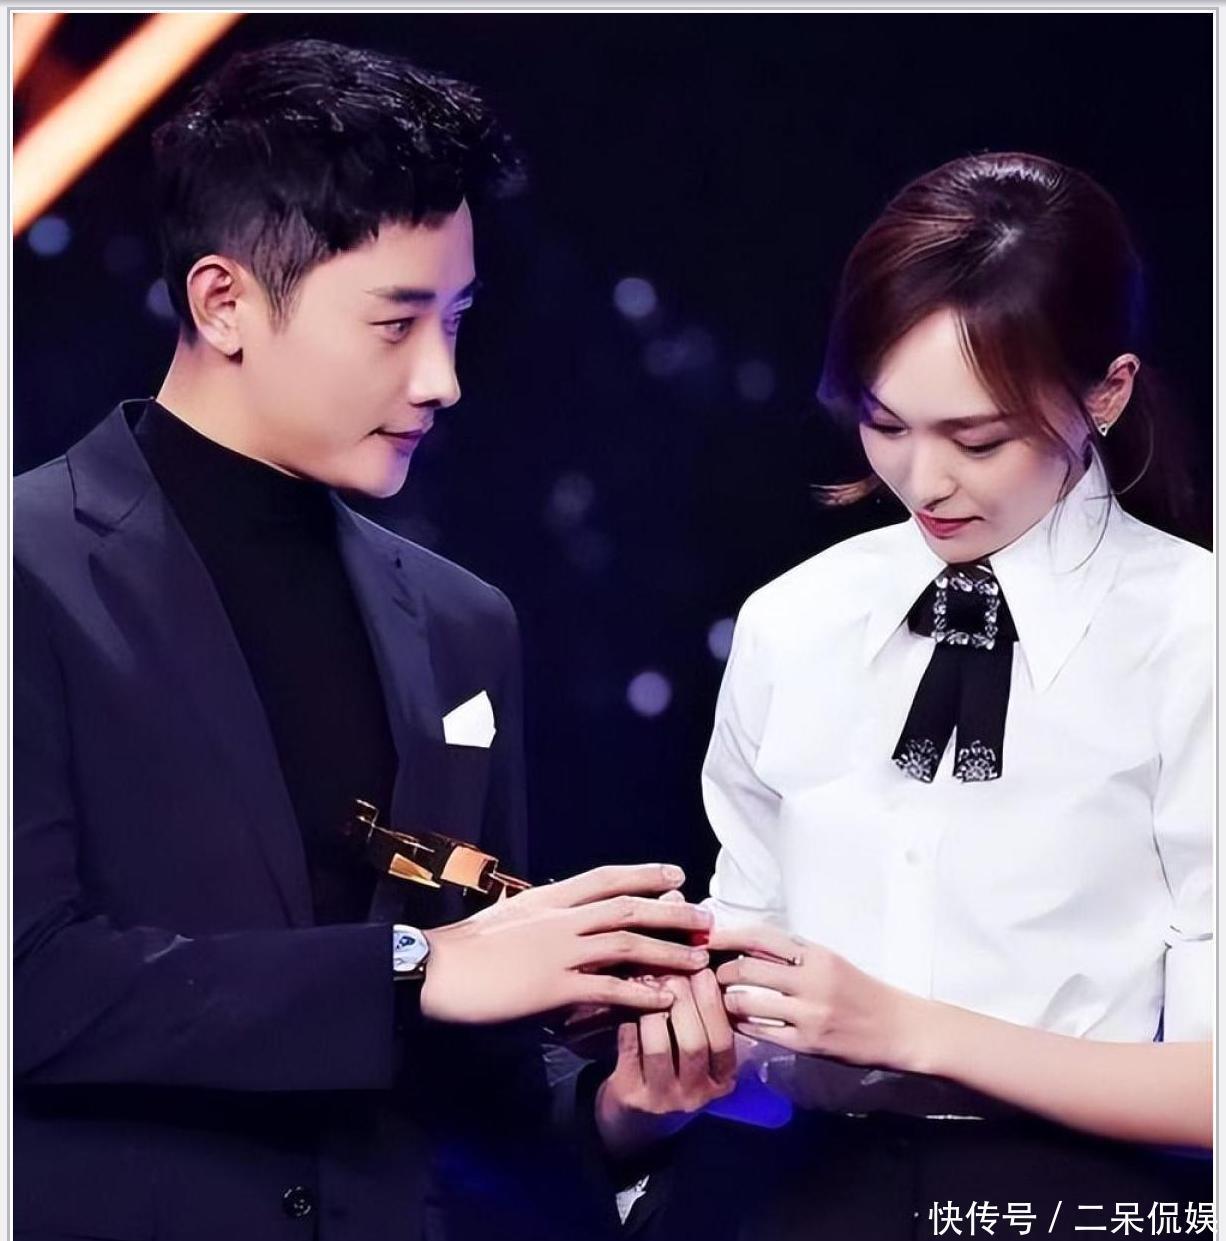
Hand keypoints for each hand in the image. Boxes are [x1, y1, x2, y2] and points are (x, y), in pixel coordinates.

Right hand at [419, 864, 712, 1024]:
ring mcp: (560, 951)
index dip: (644, 874)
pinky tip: (663, 1000)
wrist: (437, 968)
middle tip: (706, 917)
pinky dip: (639, 994)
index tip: (676, 874)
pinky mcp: (554, 987)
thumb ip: (545, 913)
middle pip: (628, 908)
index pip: (607, 878)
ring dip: (667, 952)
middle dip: (671, 912)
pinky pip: (607, 989)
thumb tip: (567, 908)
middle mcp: (562, 918)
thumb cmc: (468, 945)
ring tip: (698, 960)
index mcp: (551, 898)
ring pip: (627, 945)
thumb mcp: (512, 915)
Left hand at [594, 970, 737, 1160]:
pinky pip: (629, 1051)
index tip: (702, 969)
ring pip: (659, 1045)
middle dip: (681, 1000)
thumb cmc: (673, 1073)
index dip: (712, 1002)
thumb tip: (698, 964)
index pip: (723, 1040)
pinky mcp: (631, 1097)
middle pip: (693, 1042)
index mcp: (722, 1080)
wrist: (635, 1121)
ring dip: (652, 1010)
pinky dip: (628, 1023)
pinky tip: (626, 1007)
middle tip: (669, 973)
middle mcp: (697, 1094)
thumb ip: (704, 1020)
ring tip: (646, 987)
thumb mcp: (698, 1056)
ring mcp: (663, 1099)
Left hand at [711, 923, 921, 1067]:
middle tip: (711, 975)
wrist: (896, 1027)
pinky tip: (737, 1022)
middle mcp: (811, 980)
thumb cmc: (858, 989)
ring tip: (722, 999)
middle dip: (721, 972)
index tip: (706, 939)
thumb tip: (746, 944)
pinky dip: (742, 1025)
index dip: (728, 936)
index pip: (761, 937)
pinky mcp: (807, 1044)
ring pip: (747, 1002)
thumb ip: (792, 953)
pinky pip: (760, 1032)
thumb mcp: (829, 960)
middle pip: (747, 969)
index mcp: (816, 954)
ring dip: (726, 1000)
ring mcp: (808, 1014)